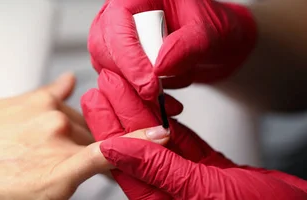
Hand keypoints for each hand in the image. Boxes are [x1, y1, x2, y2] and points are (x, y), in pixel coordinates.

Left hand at [82, 70, 306, 198]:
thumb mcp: (205, 190)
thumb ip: (159, 170)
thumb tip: (115, 150)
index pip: (125, 165)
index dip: (109, 130)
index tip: (97, 102)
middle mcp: (172, 194)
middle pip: (137, 150)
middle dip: (121, 115)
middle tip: (106, 84)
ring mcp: (190, 181)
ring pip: (158, 143)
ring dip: (142, 113)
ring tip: (125, 86)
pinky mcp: (208, 171)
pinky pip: (183, 144)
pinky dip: (171, 122)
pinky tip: (158, 104)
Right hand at [88, 0, 256, 100]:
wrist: (217, 44)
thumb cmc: (213, 27)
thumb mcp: (211, 32)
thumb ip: (188, 46)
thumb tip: (160, 66)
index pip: (117, 25)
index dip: (130, 57)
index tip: (149, 83)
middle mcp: (121, 16)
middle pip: (103, 48)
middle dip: (129, 75)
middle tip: (156, 92)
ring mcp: (117, 39)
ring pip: (106, 68)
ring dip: (135, 88)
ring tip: (167, 92)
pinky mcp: (120, 61)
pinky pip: (116, 83)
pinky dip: (137, 96)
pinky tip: (163, 97)